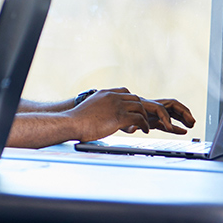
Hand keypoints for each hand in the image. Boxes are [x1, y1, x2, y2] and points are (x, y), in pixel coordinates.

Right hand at [68, 88, 193, 140]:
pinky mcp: (119, 115)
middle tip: (152, 119)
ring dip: (148, 118)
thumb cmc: (77, 122)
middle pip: (137, 99)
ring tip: (150, 127)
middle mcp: (113, 96)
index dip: (134, 102)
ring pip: (141, 107)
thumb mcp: (90, 110)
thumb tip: (105, 118)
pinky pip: (139, 118)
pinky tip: (145, 130)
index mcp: (105, 93)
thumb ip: (101, 110)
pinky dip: (144, 125)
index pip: (126, 92)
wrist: (70, 123)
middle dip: (146, 109)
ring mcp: (116, 104)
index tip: (138, 110)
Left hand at [119, 97, 195, 134]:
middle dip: (183, 113)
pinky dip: (176, 127)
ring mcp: (153, 114)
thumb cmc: (115, 116)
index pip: (161, 109)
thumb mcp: (121, 120)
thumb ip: (127, 124)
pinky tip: (183, 131)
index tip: (169, 128)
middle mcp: (151, 108)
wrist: (111, 115)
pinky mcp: (152, 122)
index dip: (166, 118)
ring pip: (172, 114)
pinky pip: (167, 123)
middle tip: (191, 121)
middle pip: (172, 106)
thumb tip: (132, 128)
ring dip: (183, 118)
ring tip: (191, 125)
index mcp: (144, 106)